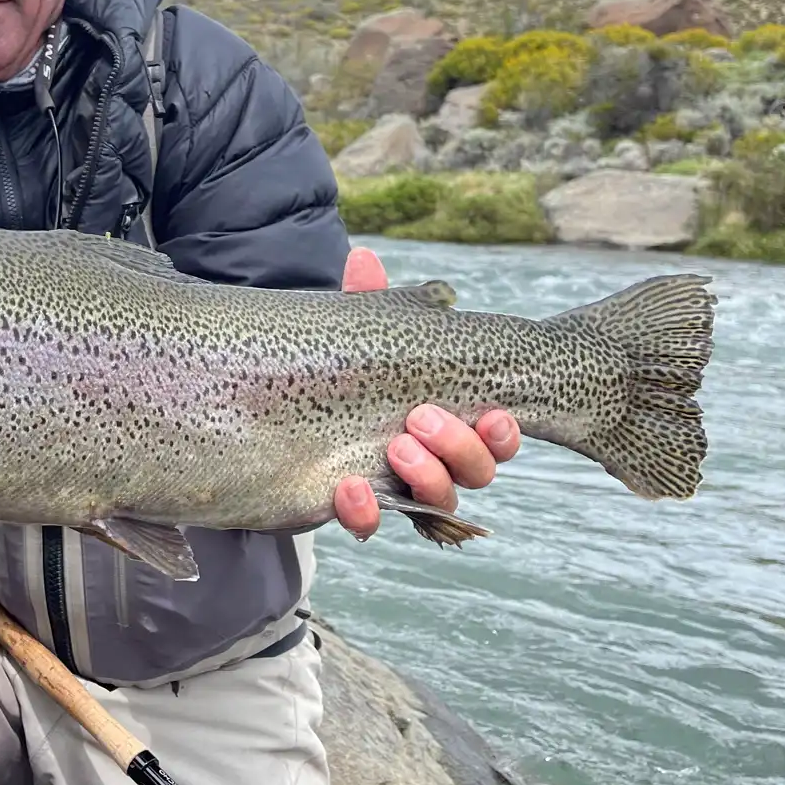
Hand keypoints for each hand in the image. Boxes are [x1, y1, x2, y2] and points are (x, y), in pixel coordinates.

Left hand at [330, 247, 520, 540]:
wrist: (281, 416)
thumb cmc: (342, 372)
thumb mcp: (356, 339)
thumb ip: (365, 304)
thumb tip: (364, 261)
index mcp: (451, 418)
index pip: (495, 435)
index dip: (502, 432)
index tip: (493, 415)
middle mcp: (436, 460)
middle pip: (476, 472)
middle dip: (460, 447)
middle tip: (420, 418)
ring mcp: (398, 487)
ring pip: (439, 500)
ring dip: (426, 475)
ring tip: (394, 446)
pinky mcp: (357, 507)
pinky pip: (372, 524)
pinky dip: (365, 512)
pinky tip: (348, 489)